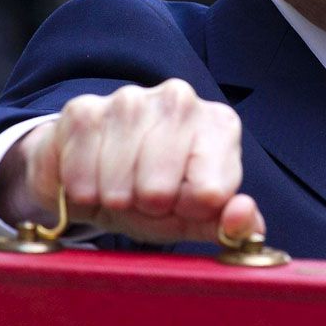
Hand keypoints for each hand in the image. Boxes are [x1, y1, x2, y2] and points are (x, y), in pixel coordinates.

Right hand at [0, 80, 264, 244]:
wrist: (93, 176)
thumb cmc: (154, 195)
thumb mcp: (196, 217)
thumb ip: (232, 226)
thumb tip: (243, 215)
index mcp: (219, 124)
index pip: (210, 193)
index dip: (187, 210)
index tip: (179, 201)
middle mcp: (180, 99)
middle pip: (160, 190)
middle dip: (148, 207)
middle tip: (144, 196)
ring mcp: (131, 99)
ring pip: (121, 184)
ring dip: (115, 200)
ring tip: (118, 189)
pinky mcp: (85, 109)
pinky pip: (83, 174)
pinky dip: (84, 191)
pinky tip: (92, 180)